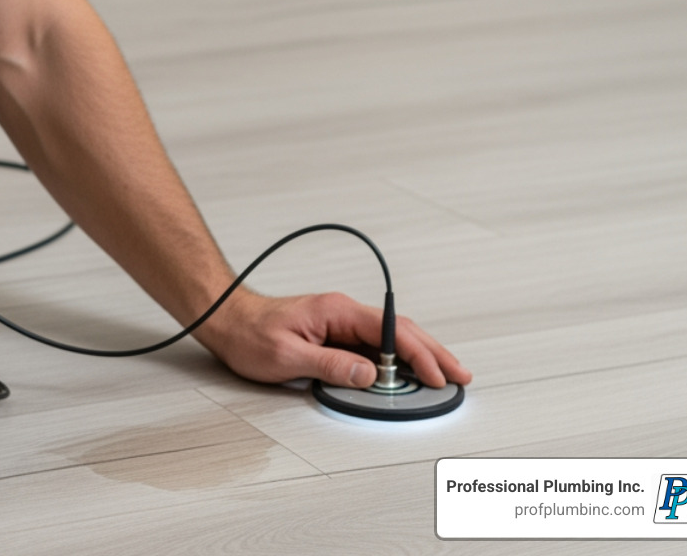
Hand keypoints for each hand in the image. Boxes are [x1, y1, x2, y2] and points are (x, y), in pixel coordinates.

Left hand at [202, 290, 472, 389]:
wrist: (227, 320)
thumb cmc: (249, 333)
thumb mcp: (287, 356)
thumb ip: (330, 366)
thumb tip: (369, 375)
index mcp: (336, 311)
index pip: (390, 331)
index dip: (419, 353)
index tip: (438, 374)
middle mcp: (342, 312)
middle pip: (400, 330)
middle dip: (433, 352)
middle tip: (460, 375)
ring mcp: (340, 322)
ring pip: (391, 337)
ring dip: (420, 355)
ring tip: (445, 374)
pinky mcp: (335, 333)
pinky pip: (375, 345)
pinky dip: (398, 358)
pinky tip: (410, 370)